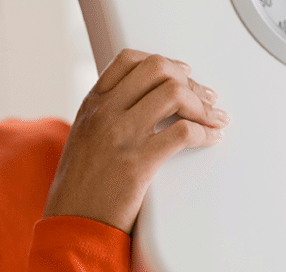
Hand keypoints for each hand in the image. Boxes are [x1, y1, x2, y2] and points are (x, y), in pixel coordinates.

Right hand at [44, 49, 229, 232]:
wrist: (71, 226)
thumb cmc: (80, 189)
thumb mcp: (84, 139)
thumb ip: (107, 116)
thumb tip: (144, 103)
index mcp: (92, 105)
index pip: (129, 60)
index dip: (164, 63)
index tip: (183, 73)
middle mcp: (105, 113)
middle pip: (157, 69)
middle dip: (188, 80)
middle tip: (205, 96)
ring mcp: (121, 135)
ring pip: (173, 94)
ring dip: (202, 104)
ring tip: (213, 118)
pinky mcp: (138, 163)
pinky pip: (182, 132)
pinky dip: (205, 132)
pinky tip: (211, 138)